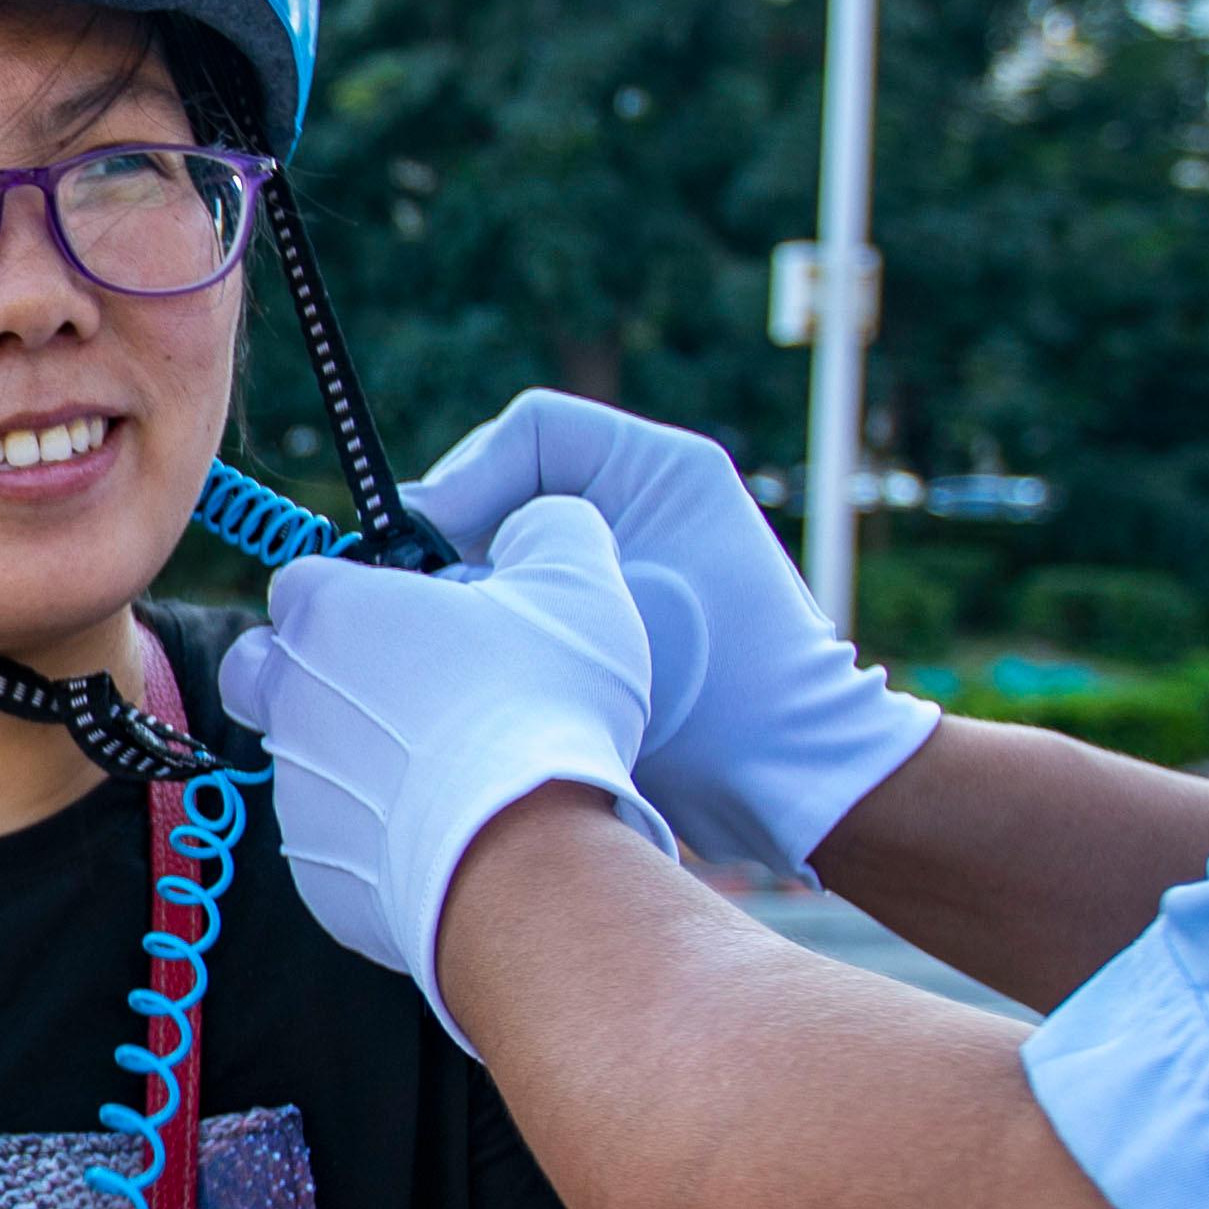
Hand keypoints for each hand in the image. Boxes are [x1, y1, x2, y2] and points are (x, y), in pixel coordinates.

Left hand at [215, 506, 670, 1039]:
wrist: (527, 863)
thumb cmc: (545, 709)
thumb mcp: (580, 584)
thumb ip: (551, 528)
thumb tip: (544, 520)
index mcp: (330, 614)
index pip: (302, 582)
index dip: (351, 595)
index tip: (409, 619)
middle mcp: (289, 700)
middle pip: (263, 669)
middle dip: (310, 673)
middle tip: (398, 693)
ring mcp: (297, 792)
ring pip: (301, 762)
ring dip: (355, 761)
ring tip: (445, 777)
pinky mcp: (318, 874)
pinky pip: (336, 844)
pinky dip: (378, 840)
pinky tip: (447, 841)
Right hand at [405, 394, 936, 879]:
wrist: (790, 778)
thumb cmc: (717, 688)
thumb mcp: (606, 611)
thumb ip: (509, 571)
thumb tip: (418, 562)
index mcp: (659, 468)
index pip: (534, 430)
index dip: (467, 474)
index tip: (424, 541)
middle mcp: (646, 499)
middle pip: (517, 486)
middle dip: (463, 537)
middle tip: (420, 593)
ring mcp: (633, 556)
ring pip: (520, 546)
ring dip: (480, 587)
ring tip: (452, 636)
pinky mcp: (620, 613)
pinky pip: (537, 595)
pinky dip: (504, 622)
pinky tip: (484, 665)